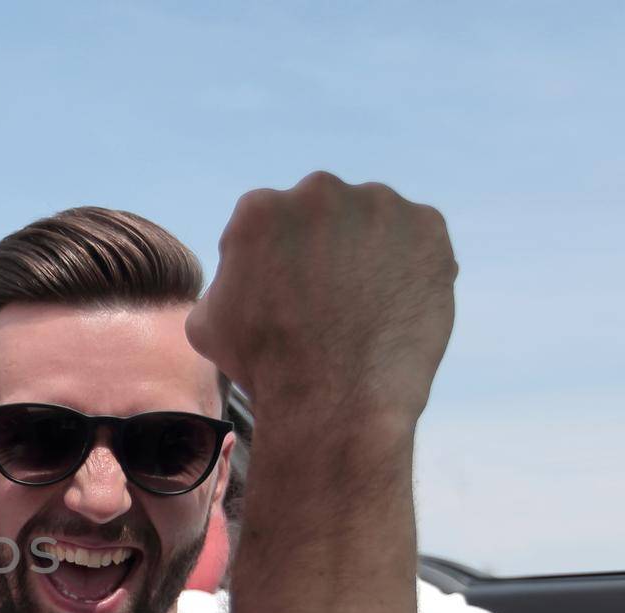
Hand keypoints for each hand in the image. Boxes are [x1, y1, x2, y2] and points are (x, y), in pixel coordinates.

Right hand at [185, 172, 457, 426]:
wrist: (334, 398)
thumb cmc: (264, 366)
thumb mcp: (206, 322)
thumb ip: (223, 281)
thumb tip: (236, 273)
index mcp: (260, 210)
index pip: (266, 224)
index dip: (272, 261)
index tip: (283, 295)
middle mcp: (319, 192)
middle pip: (320, 213)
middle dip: (320, 246)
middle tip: (326, 299)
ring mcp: (379, 206)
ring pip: (371, 221)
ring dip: (367, 250)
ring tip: (363, 306)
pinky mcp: (427, 226)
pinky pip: (417, 238)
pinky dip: (409, 264)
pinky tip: (392, 305)